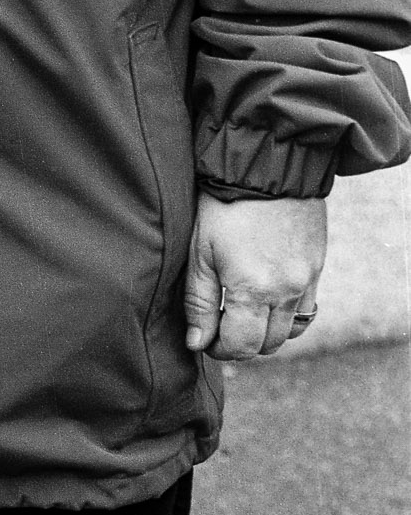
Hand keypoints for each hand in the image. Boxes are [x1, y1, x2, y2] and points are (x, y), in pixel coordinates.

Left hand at [182, 191, 326, 361]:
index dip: (219, 349)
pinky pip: (307, 311)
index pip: (240, 345)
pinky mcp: (316, 268)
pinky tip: (265, 301)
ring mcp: (306, 281)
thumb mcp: (199, 250)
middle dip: (241, 344)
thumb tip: (197, 342)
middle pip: (267, 344)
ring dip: (265, 333)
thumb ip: (199, 300)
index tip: (203, 339)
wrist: (265, 166)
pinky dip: (287, 317)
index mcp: (253, 289)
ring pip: (290, 333)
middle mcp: (286, 292)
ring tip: (240, 314)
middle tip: (218, 328)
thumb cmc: (222, 204)